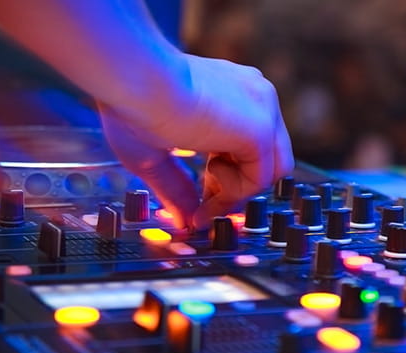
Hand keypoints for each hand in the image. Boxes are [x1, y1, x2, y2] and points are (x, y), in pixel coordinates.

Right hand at [100, 54, 293, 229]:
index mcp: (233, 90)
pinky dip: (234, 194)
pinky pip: (261, 177)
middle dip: (237, 185)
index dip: (228, 175)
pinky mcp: (260, 128)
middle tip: (205, 200)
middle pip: (270, 156)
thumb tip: (185, 220)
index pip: (251, 141)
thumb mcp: (155, 153)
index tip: (202, 198)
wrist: (133, 78)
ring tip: (205, 186)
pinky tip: (206, 185)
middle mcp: (255, 94)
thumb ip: (177, 186)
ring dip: (237, 189)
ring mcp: (263, 108)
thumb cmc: (132, 102)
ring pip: (273, 168)